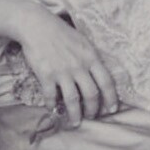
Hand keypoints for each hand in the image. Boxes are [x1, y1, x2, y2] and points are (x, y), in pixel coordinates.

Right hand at [0, 0, 118, 120]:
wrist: (38, 26)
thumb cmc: (62, 33)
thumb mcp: (84, 43)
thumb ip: (91, 59)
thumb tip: (98, 76)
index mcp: (92, 58)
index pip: (107, 82)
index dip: (111, 98)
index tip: (112, 109)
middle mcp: (79, 67)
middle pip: (91, 94)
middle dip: (93, 110)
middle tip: (92, 117)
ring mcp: (63, 72)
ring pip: (73, 99)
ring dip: (75, 114)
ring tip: (76, 123)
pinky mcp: (46, 75)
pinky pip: (51, 96)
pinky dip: (52, 105)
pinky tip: (52, 110)